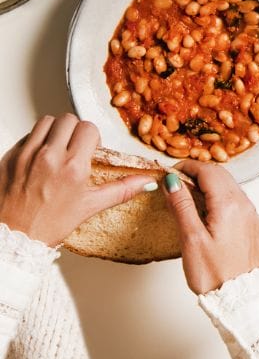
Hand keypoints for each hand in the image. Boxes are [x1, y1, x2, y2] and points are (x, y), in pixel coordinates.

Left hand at [0, 114, 155, 244]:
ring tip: (57, 149)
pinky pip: (26, 136)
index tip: (90, 149)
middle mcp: (49, 157)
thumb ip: (121, 190)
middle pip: (68, 120)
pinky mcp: (9, 157)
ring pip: (46, 122)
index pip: (89, 128)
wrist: (13, 238)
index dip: (93, 137)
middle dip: (75, 130)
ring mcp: (26, 155)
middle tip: (74, 147)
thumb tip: (146, 183)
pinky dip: (35, 142)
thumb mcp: (89, 207)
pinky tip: (39, 159)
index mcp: (72, 167)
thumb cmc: (48, 225)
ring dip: (55, 131)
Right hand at [164, 160, 258, 293]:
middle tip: (175, 182)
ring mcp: (251, 214)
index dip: (187, 167)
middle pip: (220, 175)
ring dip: (208, 184)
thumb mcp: (191, 238)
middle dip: (197, 173)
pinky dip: (218, 196)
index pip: (208, 171)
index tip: (170, 172)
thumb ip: (182, 206)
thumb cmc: (215, 273)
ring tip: (186, 196)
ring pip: (229, 186)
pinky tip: (204, 210)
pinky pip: (235, 200)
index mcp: (230, 204)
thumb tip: (173, 181)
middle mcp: (245, 205)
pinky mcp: (252, 224)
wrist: (242, 298)